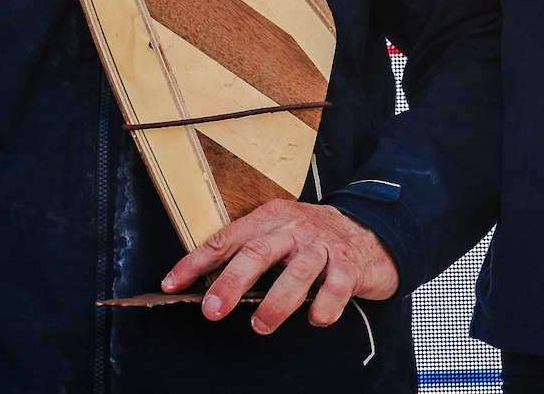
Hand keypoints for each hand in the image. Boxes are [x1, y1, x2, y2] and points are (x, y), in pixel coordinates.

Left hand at [160, 199, 397, 333]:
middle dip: (232, 282)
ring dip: (277, 302)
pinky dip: (324, 307)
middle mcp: (295, 227)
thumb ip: (249, 252)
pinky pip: (336, 288)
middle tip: (212, 310)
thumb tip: (207, 284)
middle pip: (258, 251)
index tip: (171, 284)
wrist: (372, 231)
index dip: (196, 262)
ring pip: (298, 272)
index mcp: (270, 217)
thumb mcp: (279, 234)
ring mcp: (324, 245)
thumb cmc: (313, 238)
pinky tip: (316, 319)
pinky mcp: (350, 264)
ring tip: (260, 325)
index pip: (226, 238)